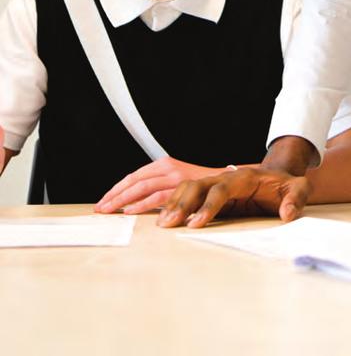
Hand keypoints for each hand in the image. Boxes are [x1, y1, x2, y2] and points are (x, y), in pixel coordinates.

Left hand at [95, 157, 222, 214]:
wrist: (225, 181)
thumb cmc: (198, 184)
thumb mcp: (175, 179)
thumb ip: (157, 185)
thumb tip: (132, 200)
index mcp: (164, 164)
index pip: (133, 176)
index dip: (116, 189)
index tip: (104, 201)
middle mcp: (168, 167)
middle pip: (133, 180)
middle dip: (114, 195)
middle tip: (101, 208)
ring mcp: (175, 176)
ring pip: (142, 187)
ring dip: (123, 200)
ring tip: (110, 210)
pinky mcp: (182, 187)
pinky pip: (157, 196)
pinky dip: (141, 204)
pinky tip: (130, 211)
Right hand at [155, 166, 311, 228]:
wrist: (278, 180)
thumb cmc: (287, 186)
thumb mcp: (299, 189)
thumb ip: (296, 199)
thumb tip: (287, 214)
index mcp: (245, 177)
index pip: (222, 188)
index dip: (209, 205)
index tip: (196, 223)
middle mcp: (225, 178)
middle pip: (198, 185)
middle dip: (182, 203)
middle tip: (169, 224)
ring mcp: (215, 185)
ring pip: (187, 188)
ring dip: (173, 204)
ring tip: (162, 224)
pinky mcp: (209, 195)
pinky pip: (185, 195)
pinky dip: (172, 204)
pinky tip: (162, 217)